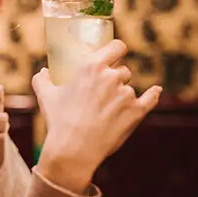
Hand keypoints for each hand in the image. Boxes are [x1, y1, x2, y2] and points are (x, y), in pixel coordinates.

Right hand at [33, 39, 161, 192]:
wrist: (73, 149)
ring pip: (130, 88)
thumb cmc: (59, 121)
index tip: (114, 55)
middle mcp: (112, 77)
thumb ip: (42, 79)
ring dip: (122, 94)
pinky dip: (153, 95)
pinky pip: (150, 99)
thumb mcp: (45, 96)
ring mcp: (127, 94)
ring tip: (107, 109)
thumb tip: (43, 71)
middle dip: (115, 78)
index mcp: (92, 67)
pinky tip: (155, 91)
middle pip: (123, 70)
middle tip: (104, 90)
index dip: (117, 50)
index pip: (117, 46)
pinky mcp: (137, 112)